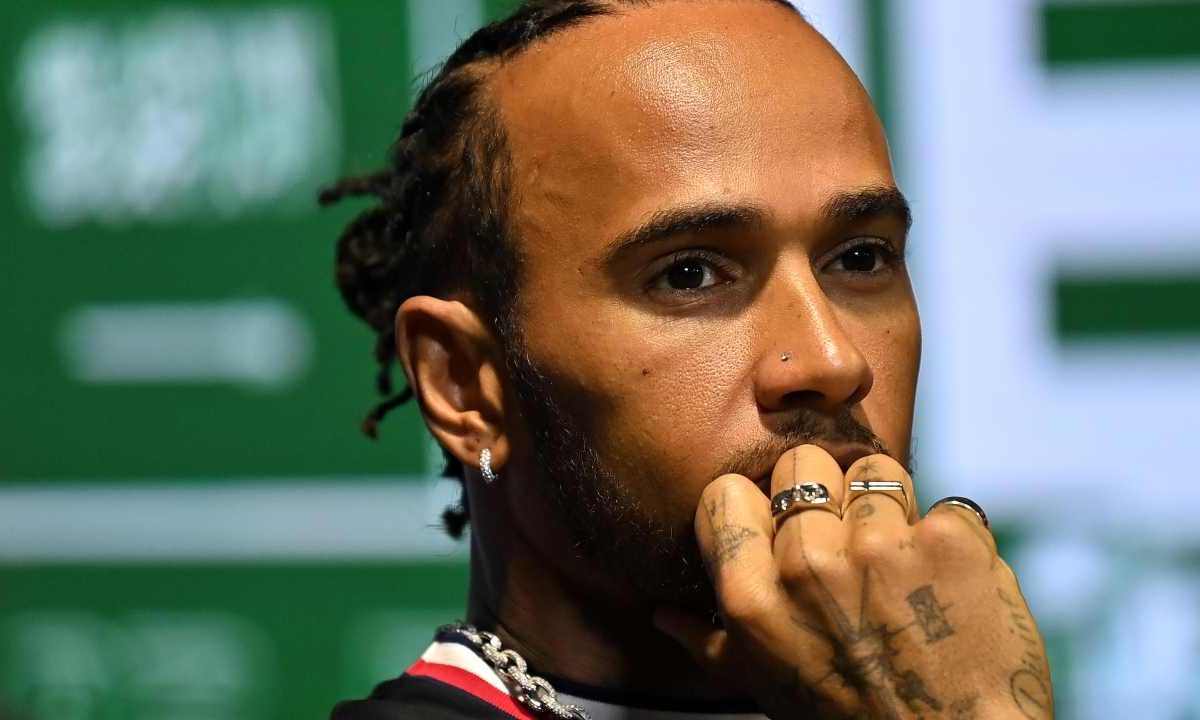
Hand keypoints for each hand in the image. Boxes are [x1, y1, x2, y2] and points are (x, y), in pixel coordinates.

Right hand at [654, 445, 1052, 718]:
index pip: (726, 492)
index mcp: (751, 597)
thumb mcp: (764, 687)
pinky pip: (943, 502)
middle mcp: (807, 566)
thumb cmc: (852, 719)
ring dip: (887, 506)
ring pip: (874, 470)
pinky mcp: (950, 540)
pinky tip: (946, 577)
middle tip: (845, 540)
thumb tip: (661, 613)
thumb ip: (708, 642)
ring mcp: (881, 547)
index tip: (775, 524)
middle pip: (801, 463)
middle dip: (824, 489)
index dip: (754, 504)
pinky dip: (949, 534)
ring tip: (899, 561)